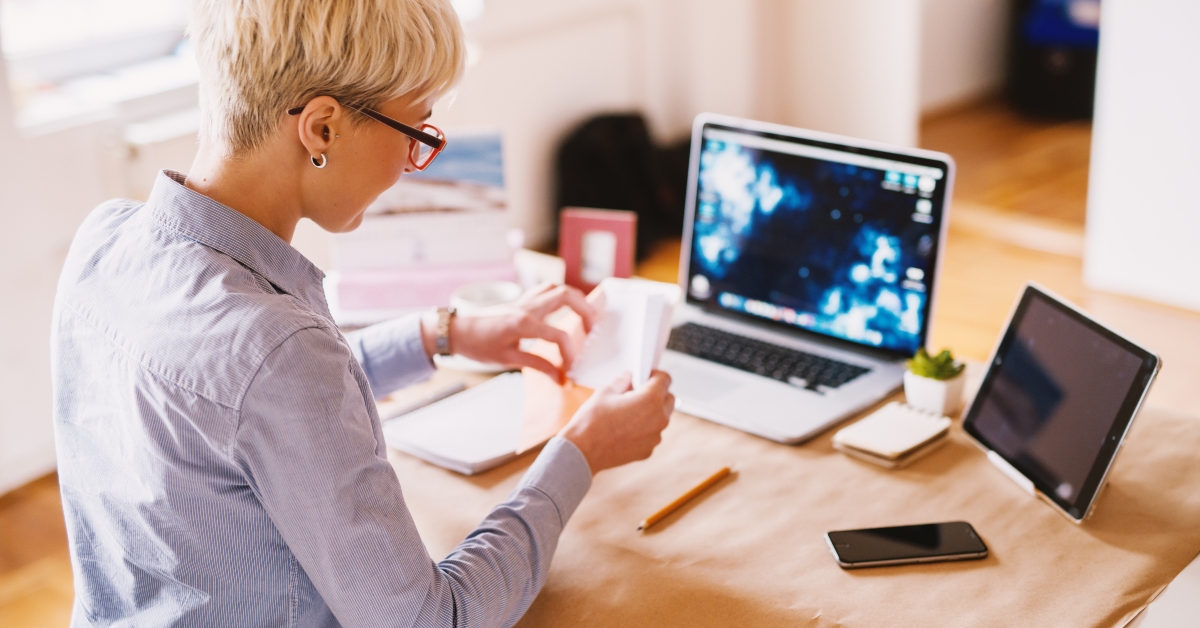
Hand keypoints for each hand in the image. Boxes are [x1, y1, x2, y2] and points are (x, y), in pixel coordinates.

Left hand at [423, 283, 597, 381]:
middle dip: (586, 310)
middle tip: (594, 328)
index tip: (569, 369)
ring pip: (557, 287)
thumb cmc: (478, 346)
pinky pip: (546, 289)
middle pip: (566, 296)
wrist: (457, 331)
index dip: (569, 353)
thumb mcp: (507, 360)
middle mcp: (526, 307)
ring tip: (585, 316)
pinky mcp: (521, 299)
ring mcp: (524, 300)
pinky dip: (561, 295)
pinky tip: (565, 308)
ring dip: (576, 299)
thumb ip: (538, 366)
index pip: (558, 335)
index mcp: (523, 324)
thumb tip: (560, 378)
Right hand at [559, 370, 673, 473]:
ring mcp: (655, 437)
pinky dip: (644, 430)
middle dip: (657, 393)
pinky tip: (625, 430)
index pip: (665, 379)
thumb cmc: (591, 421)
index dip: (654, 375)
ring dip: (652, 412)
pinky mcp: (648, 450)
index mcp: (651, 399)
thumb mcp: (605, 392)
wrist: (582, 451)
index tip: (645, 377)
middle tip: (637, 394)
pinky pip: (652, 434)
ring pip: (661, 418)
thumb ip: (622, 382)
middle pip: (669, 399)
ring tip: (629, 413)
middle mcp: (659, 418)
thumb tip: (628, 378)